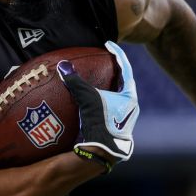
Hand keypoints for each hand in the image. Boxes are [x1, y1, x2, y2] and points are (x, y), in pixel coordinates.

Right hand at [56, 41, 138, 172]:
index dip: (117, 54)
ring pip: (119, 96)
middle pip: (124, 82)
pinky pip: (112, 107)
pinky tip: (93, 100)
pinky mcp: (117, 126)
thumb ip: (76, 82)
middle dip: (115, 70)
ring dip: (110, 86)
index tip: (109, 44)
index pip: (125, 68)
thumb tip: (63, 65)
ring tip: (99, 78)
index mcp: (130, 95)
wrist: (104, 152)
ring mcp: (125, 118)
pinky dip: (103, 99)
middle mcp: (131, 106)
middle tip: (106, 60)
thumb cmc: (100, 123)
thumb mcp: (88, 99)